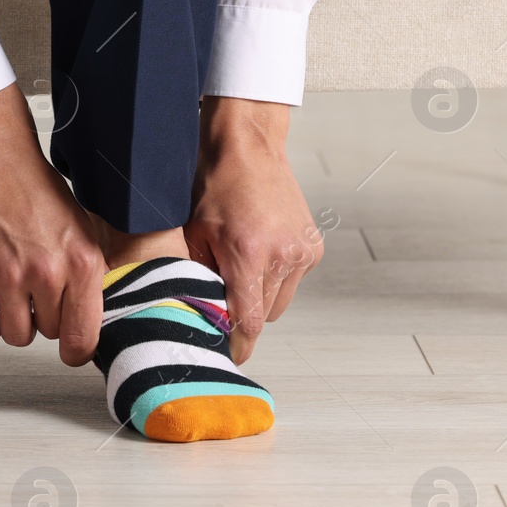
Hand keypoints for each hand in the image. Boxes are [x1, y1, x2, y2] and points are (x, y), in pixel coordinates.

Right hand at [0, 85, 105, 365]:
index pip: (85, 337)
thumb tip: (88, 317)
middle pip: (47, 334)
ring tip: (12, 297)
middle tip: (35, 295)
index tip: (70, 348)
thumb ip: (87, 275)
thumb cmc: (36, 189)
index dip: (77, 349)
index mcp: (82, 262)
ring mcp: (7, 275)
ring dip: (13, 323)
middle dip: (41, 320)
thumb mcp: (82, 230)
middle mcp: (47, 272)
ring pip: (15, 336)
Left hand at [184, 96, 323, 363]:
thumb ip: (198, 278)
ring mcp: (301, 252)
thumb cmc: (213, 188)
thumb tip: (200, 314)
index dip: (238, 343)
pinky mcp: (313, 247)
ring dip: (261, 297)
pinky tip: (260, 255)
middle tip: (224, 305)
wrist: (249, 150)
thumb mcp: (193, 234)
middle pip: (265, 316)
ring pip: (280, 302)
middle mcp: (281, 256)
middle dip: (245, 316)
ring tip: (241, 272)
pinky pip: (292, 281)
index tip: (230, 356)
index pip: (248, 320)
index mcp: (248, 255)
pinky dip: (277, 278)